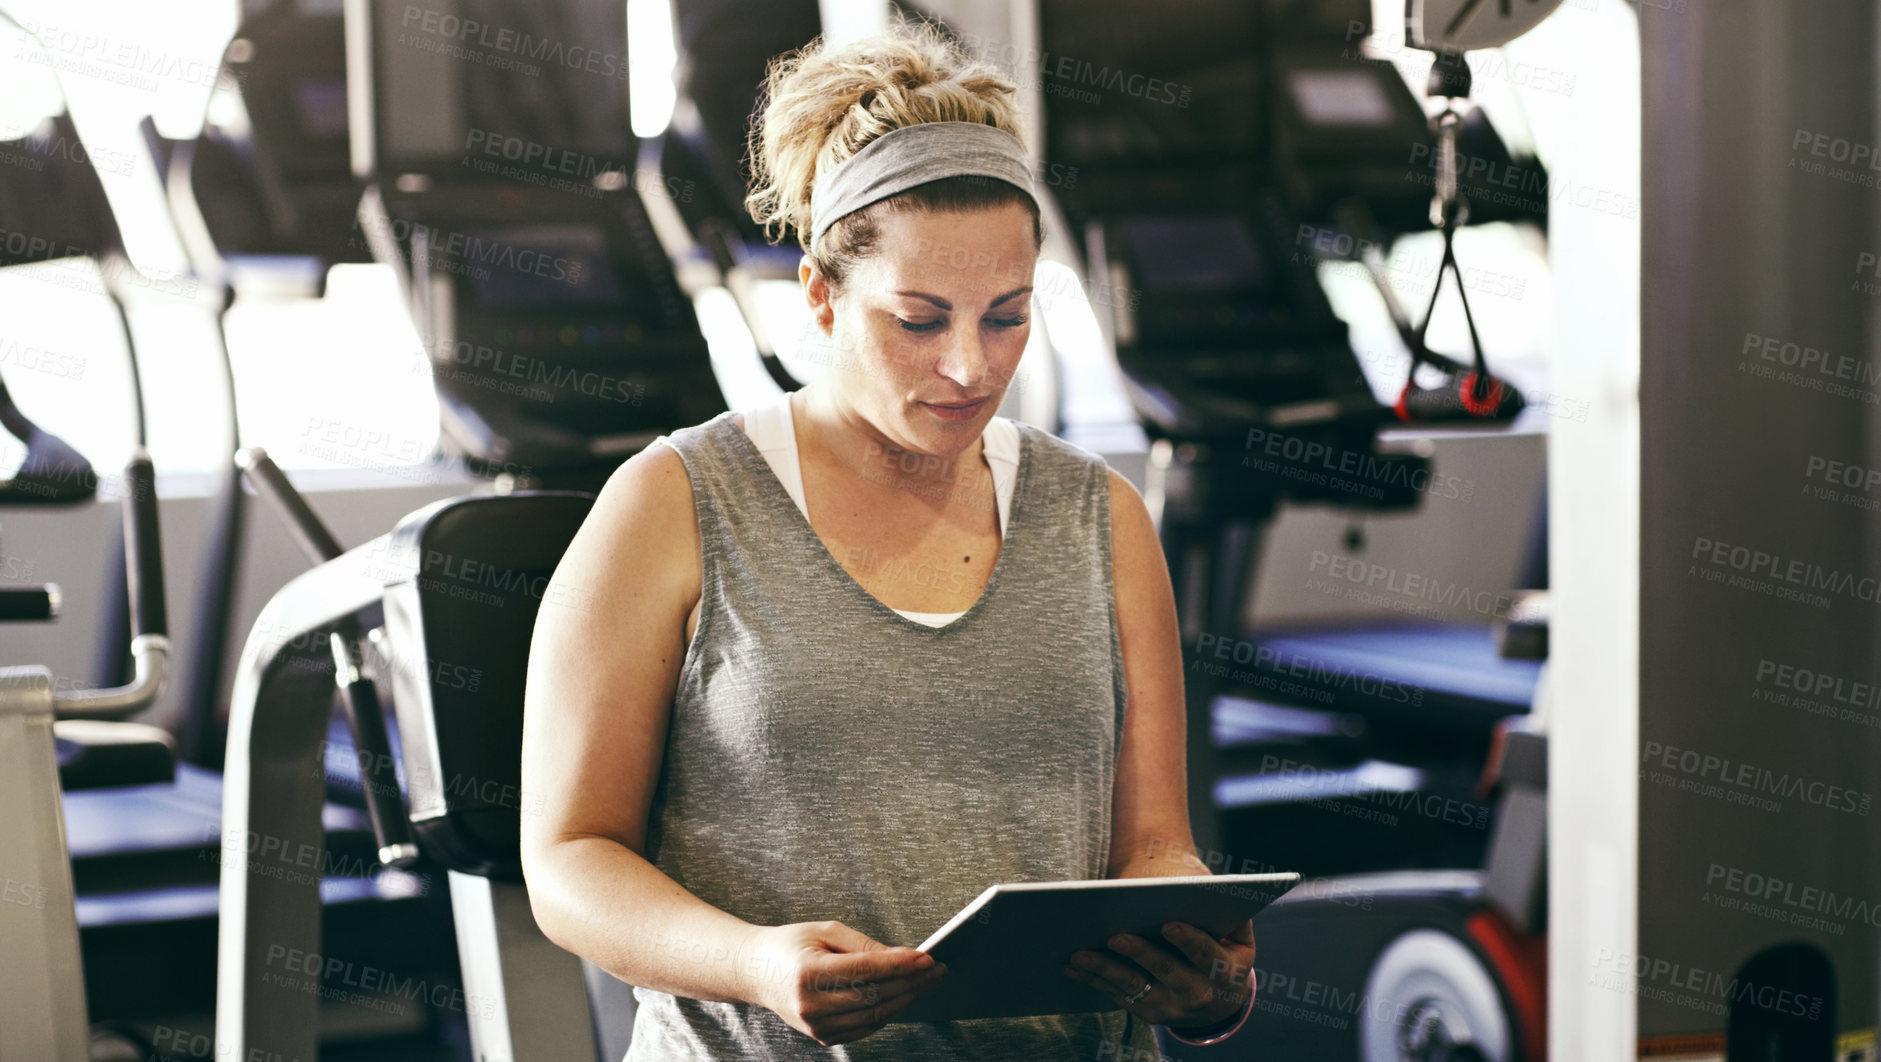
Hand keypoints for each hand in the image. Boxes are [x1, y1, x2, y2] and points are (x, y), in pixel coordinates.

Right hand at [737, 920, 947, 1045]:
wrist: (755, 973)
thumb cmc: (791, 945)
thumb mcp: (824, 931)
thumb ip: (863, 944)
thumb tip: (900, 956)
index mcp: (808, 972)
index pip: (865, 970)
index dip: (900, 964)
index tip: (926, 957)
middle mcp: (810, 1004)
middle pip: (874, 996)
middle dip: (911, 982)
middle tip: (936, 970)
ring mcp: (815, 1026)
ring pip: (874, 1016)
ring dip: (905, 999)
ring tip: (926, 982)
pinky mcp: (821, 1036)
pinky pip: (865, 1027)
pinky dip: (888, 1013)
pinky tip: (903, 996)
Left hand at [1061, 918, 1254, 1030]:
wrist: (1221, 1000)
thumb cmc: (1224, 949)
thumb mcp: (1236, 934)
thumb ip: (1226, 912)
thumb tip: (1204, 889)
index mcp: (1225, 970)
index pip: (1205, 953)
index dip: (1188, 940)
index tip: (1169, 924)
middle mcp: (1199, 993)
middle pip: (1166, 972)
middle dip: (1140, 954)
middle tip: (1116, 937)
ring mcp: (1171, 1007)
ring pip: (1135, 987)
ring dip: (1105, 970)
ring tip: (1080, 954)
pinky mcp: (1149, 1013)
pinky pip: (1119, 995)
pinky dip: (1095, 980)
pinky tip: (1073, 967)